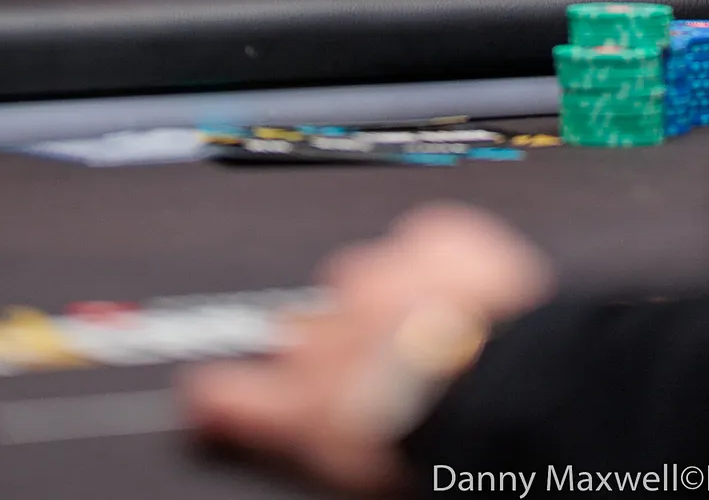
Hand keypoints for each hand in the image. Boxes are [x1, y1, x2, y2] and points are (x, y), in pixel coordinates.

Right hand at [184, 204, 554, 490]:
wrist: (502, 389)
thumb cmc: (437, 445)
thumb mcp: (360, 470)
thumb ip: (316, 446)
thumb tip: (269, 434)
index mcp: (305, 404)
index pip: (230, 396)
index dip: (217, 393)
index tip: (205, 392)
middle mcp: (327, 334)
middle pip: (303, 325)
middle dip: (332, 338)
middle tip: (374, 362)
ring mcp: (376, 278)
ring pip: (363, 276)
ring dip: (387, 297)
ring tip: (428, 326)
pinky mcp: (430, 239)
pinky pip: (423, 238)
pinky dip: (436, 258)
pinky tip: (459, 287)